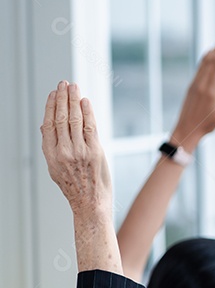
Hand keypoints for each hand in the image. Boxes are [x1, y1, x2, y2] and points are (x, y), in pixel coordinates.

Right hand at [40, 82, 111, 217]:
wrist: (90, 203)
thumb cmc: (75, 186)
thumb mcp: (55, 167)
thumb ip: (51, 146)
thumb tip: (45, 125)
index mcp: (50, 155)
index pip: (48, 124)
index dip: (51, 106)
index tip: (53, 94)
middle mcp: (63, 152)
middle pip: (61, 118)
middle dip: (62, 98)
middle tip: (64, 84)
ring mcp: (79, 151)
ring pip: (75, 119)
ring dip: (74, 100)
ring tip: (74, 87)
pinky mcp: (95, 151)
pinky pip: (90, 126)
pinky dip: (87, 112)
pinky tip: (85, 101)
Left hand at [171, 37, 214, 147]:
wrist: (185, 130)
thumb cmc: (206, 125)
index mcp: (210, 91)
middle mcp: (201, 84)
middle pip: (211, 60)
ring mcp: (195, 84)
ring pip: (204, 62)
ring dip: (213, 50)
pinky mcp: (192, 86)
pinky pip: (199, 68)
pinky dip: (206, 58)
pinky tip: (210, 53)